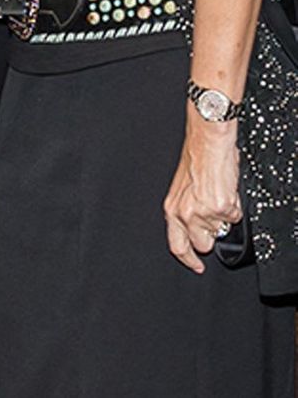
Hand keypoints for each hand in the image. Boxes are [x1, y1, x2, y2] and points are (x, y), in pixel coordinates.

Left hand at [162, 110, 242, 273]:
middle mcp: (185, 214)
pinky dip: (234, 206)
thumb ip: (187, 210)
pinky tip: (226, 190)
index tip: (196, 266)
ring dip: (223, 217)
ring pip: (221, 230)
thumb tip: (198, 225)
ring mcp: (203, 213)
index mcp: (172, 209)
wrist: (208, 141)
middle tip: (212, 214)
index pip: (177, 246)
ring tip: (217, 194)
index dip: (188, 260)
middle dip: (211, 234)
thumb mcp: (182, 189)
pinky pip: (234, 216)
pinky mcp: (221, 208)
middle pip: (203, 245)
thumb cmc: (195, 158)